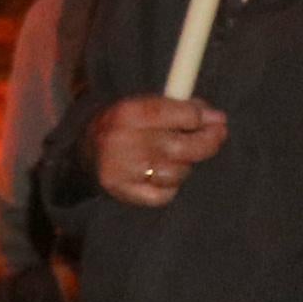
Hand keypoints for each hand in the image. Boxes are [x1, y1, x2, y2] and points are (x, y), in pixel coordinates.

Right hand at [92, 93, 228, 207]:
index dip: (205, 119)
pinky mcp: (123, 191)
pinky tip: (159, 177)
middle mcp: (123, 139)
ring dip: (182, 167)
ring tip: (171, 159)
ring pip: (177, 172)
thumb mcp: (147, 106)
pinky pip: (165, 195)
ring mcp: (122, 168)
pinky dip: (168, 188)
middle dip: (208, 143)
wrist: (85, 151)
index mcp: (129, 112)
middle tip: (215, 138)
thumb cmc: (127, 126)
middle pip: (185, 147)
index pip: (185, 115)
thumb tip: (217, 119)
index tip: (216, 121)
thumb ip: (182, 109)